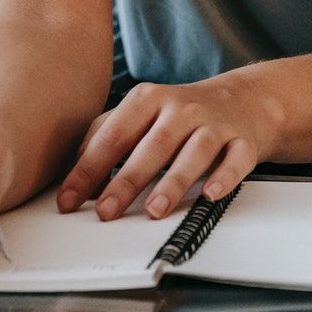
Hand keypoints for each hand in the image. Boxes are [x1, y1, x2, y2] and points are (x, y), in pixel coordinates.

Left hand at [56, 77, 282, 220]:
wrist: (242, 101)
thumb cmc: (180, 114)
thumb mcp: (140, 113)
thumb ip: (104, 135)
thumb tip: (74, 174)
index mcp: (149, 99)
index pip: (113, 135)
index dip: (88, 169)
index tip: (69, 199)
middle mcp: (181, 109)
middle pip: (153, 145)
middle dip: (127, 180)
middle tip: (106, 211)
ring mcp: (214, 125)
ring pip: (195, 152)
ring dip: (174, 181)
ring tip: (156, 210)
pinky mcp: (242, 142)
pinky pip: (236, 159)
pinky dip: (225, 176)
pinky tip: (210, 194)